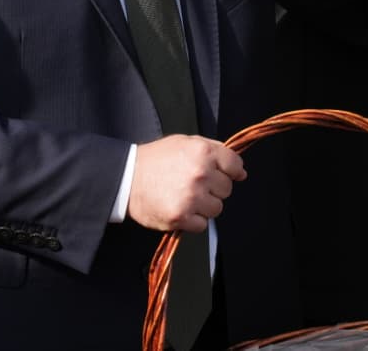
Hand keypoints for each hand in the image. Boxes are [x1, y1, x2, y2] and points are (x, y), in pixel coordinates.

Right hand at [127, 135, 245, 232]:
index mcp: (203, 152)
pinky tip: (181, 208)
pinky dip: (193, 220)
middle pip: (227, 189)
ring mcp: (191, 197)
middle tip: (195, 184)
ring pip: (217, 208)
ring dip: (204, 206)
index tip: (225, 174)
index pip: (235, 165)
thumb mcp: (185, 142)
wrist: (126, 177)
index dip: (232, 171)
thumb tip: (240, 170)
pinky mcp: (181, 217)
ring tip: (186, 197)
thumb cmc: (156, 159)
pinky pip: (202, 225)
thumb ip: (214, 150)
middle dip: (214, 188)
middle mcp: (200, 174)